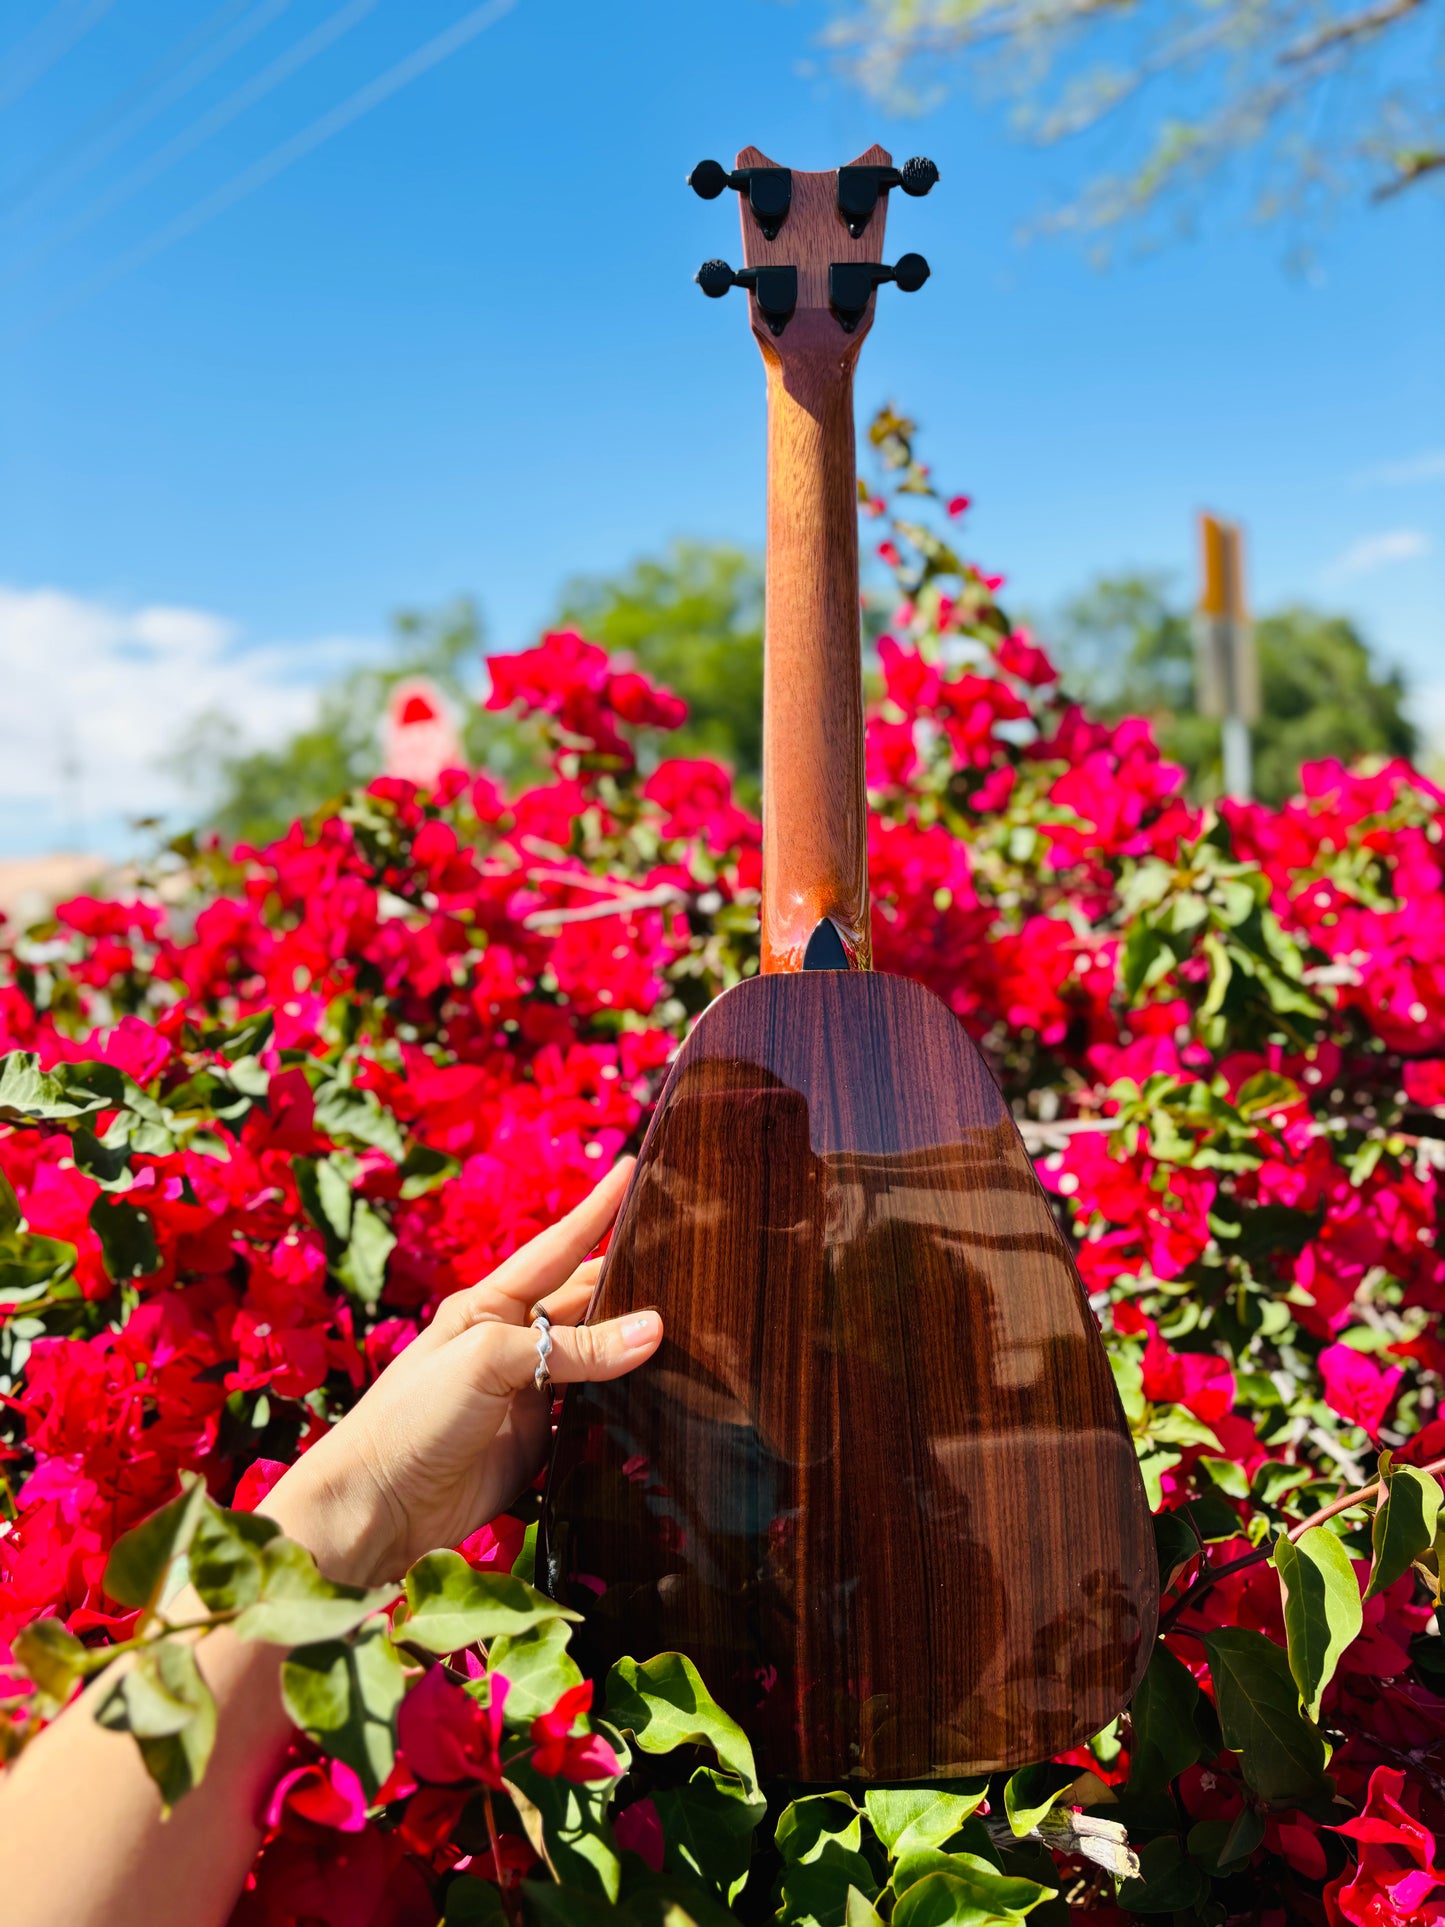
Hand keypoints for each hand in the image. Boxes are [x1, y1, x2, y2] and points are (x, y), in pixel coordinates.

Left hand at [262, 1160, 657, 1586]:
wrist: (377, 1508)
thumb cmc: (413, 1417)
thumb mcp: (488, 1362)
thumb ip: (573, 1349)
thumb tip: (654, 1331)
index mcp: (491, 1304)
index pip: (558, 1246)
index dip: (597, 1209)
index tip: (635, 1168)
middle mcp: (514, 1341)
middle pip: (587, 1300)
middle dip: (634, 1279)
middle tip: (693, 1260)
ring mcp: (531, 1392)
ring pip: (598, 1355)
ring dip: (638, 1342)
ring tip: (700, 1322)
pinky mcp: (544, 1441)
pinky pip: (599, 1410)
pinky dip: (631, 1399)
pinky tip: (671, 1390)